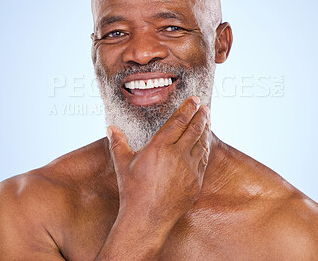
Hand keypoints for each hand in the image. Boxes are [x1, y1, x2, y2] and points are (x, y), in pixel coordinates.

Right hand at [107, 96, 210, 228]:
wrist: (146, 219)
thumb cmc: (132, 190)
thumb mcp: (122, 164)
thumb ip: (118, 143)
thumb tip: (110, 128)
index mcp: (160, 146)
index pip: (179, 121)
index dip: (188, 108)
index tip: (194, 99)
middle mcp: (178, 155)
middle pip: (194, 129)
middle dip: (201, 115)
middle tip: (204, 106)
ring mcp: (189, 169)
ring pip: (202, 143)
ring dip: (206, 129)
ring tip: (207, 120)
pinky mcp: (195, 181)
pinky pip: (204, 159)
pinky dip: (205, 148)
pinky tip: (205, 143)